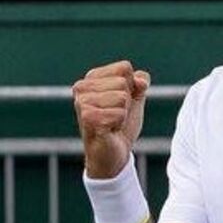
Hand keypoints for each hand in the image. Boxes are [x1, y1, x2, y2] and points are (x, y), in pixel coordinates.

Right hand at [73, 61, 150, 177]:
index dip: (132, 87)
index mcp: (92, 77)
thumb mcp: (135, 99)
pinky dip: (119, 123)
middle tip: (115, 116)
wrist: (114, 154)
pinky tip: (109, 130)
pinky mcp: (87, 117)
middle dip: (127, 102)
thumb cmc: (121, 125)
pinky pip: (119, 113)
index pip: (125, 67)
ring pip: (122, 97)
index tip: (121, 103)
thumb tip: (140, 80)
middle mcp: (82, 87)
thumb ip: (140, 83)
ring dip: (122, 114)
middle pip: (123, 82)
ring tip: (111, 123)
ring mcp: (82, 102)